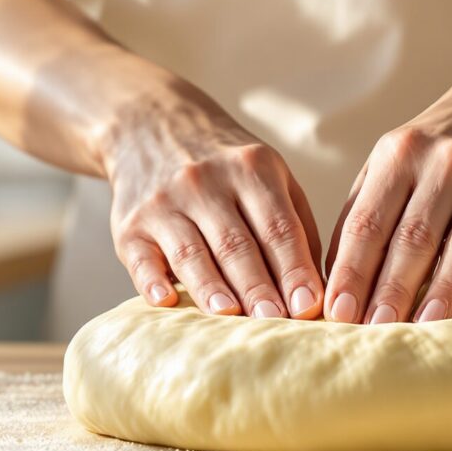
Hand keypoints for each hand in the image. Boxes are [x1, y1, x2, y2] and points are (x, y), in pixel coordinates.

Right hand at [99, 80, 324, 318]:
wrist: (151, 128)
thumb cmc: (226, 169)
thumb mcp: (269, 175)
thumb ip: (296, 226)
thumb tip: (321, 292)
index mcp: (251, 168)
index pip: (277, 227)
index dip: (294, 268)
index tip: (309, 306)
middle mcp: (205, 181)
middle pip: (236, 244)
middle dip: (258, 286)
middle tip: (276, 322)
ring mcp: (164, 202)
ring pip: (192, 252)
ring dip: (212, 288)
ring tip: (231, 317)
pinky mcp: (130, 225)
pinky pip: (142, 258)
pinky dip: (152, 281)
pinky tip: (166, 301)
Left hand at [323, 42, 451, 323]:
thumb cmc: (443, 144)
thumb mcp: (396, 157)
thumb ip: (365, 208)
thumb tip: (332, 274)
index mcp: (401, 155)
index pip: (368, 222)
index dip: (351, 270)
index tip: (336, 313)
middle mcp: (447, 162)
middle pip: (413, 236)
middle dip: (390, 289)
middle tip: (372, 333)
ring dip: (443, 288)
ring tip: (423, 329)